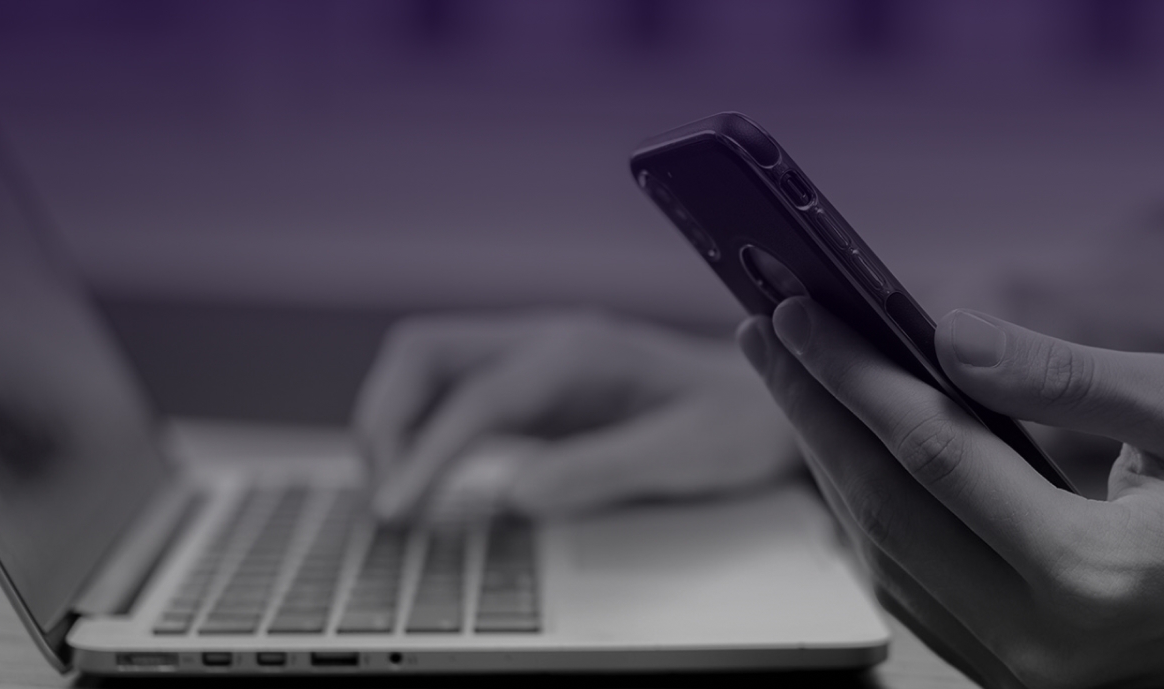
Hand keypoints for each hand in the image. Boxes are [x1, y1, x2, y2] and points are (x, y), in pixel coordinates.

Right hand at [355, 311, 796, 518]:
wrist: (779, 403)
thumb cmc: (744, 427)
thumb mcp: (688, 455)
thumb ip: (603, 469)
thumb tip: (518, 492)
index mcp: (581, 352)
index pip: (475, 398)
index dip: (426, 454)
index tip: (397, 511)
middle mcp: (548, 343)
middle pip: (423, 354)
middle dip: (385, 421)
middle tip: (385, 504)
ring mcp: (536, 361)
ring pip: (427, 370)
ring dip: (394, 425)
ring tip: (394, 499)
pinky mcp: (535, 391)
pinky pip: (452, 398)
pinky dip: (422, 435)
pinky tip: (423, 483)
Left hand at [738, 298, 1163, 688]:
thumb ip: (1065, 374)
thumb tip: (943, 335)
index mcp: (1093, 579)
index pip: (935, 459)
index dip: (855, 378)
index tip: (797, 311)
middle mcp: (1043, 648)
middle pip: (885, 513)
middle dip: (815, 412)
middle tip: (763, 331)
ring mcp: (1022, 677)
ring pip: (884, 560)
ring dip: (832, 463)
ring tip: (796, 377)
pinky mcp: (1015, 677)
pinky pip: (913, 593)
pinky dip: (873, 517)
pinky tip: (851, 449)